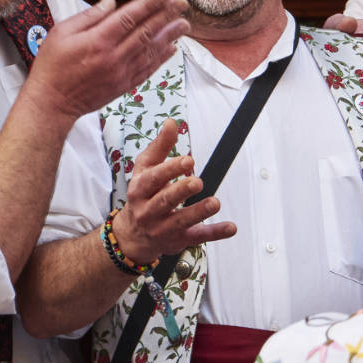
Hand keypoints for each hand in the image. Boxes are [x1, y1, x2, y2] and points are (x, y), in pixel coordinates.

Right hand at [29, 0, 189, 121]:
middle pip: (146, 32)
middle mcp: (114, 56)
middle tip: (182, 3)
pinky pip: (147, 69)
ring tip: (185, 24)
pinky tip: (172, 48)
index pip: (129, 18)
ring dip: (170, 36)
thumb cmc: (52, 65)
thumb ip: (89, 16)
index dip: (149, 5)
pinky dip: (161, 58)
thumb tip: (111, 2)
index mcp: (98, 40)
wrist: (52, 103)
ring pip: (151, 51)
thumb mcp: (61, 33)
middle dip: (166, 16)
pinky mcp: (123, 86)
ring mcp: (121, 73)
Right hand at [111, 118, 236, 265]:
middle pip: (165, 201)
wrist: (132, 236)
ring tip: (214, 203)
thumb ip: (160, 147)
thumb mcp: (145, 170)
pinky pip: (198, 237)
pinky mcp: (179, 240)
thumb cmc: (143, 195)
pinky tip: (231, 227)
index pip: (153, 179)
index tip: (188, 160)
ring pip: (181, 221)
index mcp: (140, 189)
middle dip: (181, 191)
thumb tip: (172, 122)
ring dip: (199, 212)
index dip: (170, 169)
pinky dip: (215, 233)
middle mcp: (149, 210)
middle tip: (197, 181)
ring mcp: (164, 228)